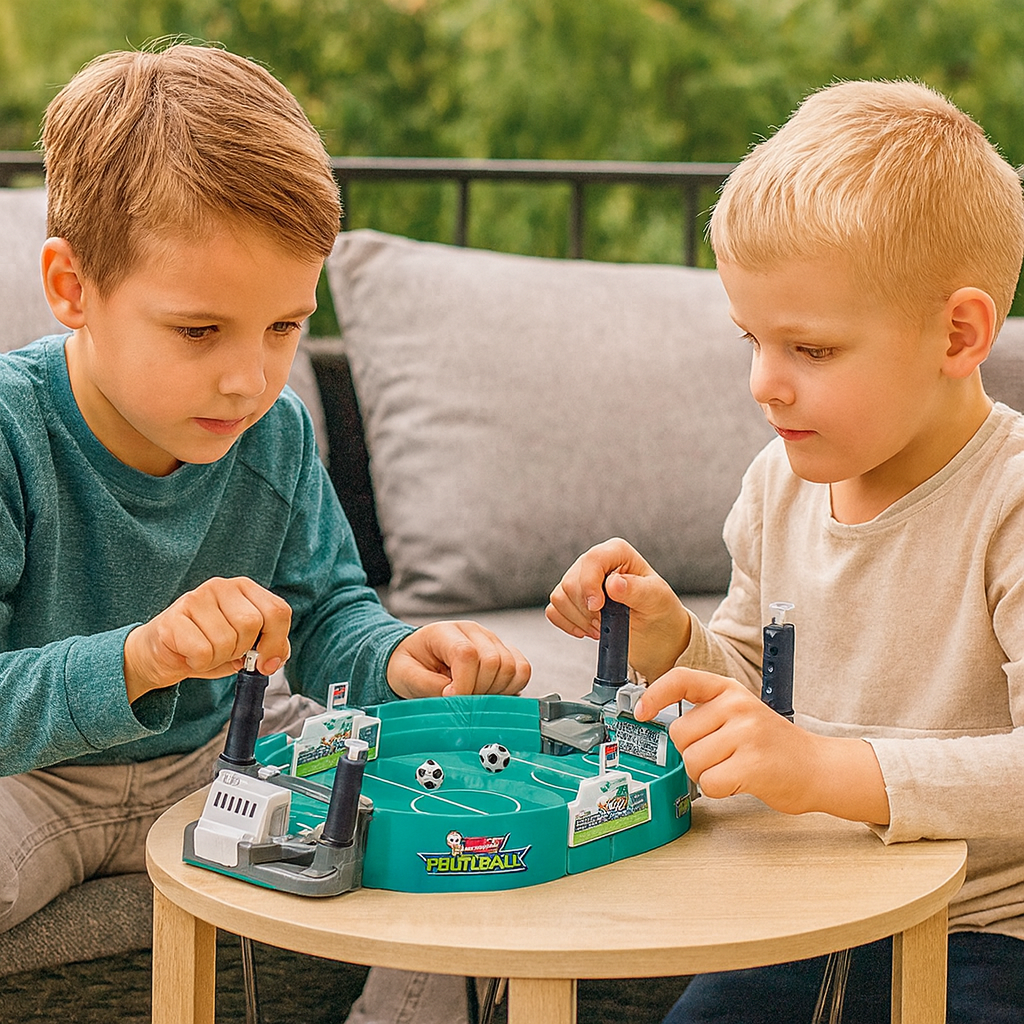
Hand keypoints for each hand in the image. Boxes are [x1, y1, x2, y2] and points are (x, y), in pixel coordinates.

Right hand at [123, 577, 291, 702]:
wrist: (160, 654)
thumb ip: (269, 647)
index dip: (276, 641)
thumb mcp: (246, 646)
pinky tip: (190, 654)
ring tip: (205, 651)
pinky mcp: (173, 618)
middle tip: (225, 651)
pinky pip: (203, 651)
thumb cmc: (207, 646)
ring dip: (219, 658)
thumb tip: (274, 659)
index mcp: (245, 588)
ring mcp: (195, 598)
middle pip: (252, 624)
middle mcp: (221, 586)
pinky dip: (200, 663)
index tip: (265, 661)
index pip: (278, 611)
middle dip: (242, 649)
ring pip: (227, 640)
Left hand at [387, 621, 530, 698]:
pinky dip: (512, 687)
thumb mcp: (406, 676)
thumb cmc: (408, 664)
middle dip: (479, 691)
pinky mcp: (504, 652)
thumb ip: (429, 687)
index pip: (466, 654)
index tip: (451, 698)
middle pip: (493, 661)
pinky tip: (491, 693)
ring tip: (474, 696)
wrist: (415, 657)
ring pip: (512, 667)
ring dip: (496, 691)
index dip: (463, 683)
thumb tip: (456, 699)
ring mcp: (491, 640)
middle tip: (462, 700)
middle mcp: (472, 631)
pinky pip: (523, 670)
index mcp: (445, 632)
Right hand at [546, 537, 690, 680]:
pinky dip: (567, 624)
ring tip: (601, 628)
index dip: (590, 585)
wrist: (654, 630)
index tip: (599, 607)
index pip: (592, 560)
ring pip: (560, 597)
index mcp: (616, 552)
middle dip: (587, 610)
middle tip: (608, 623)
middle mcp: (594, 562)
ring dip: (579, 620)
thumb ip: (636, 590)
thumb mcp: (656, 599)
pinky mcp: (570, 598)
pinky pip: (553, 610)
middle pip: (571, 582)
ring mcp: (579, 580)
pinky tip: (587, 630)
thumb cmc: (658, 609)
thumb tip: (613, 583)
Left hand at [636, 666, 889, 823]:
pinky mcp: (753, 764)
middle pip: (679, 734)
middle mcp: (737, 706)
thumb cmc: (773, 745)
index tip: (639, 711)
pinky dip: (720, 790)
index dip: (655, 694)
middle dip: (692, 752)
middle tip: (721, 756)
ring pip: (692, 761)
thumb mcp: (741, 714)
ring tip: (734, 768)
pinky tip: (741, 782)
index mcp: (729, 690)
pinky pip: (710, 783)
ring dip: (706, 774)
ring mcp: (747, 734)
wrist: (819, 767)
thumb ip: (707, 714)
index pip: (682, 679)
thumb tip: (659, 722)